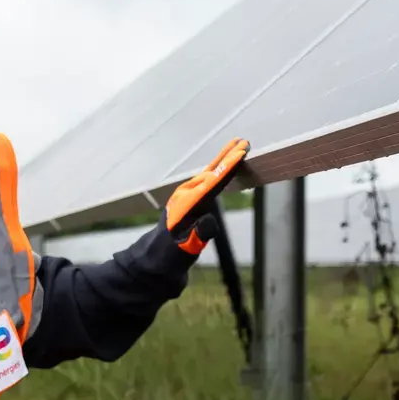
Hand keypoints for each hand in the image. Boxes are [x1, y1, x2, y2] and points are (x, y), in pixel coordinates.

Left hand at [164, 138, 248, 254]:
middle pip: (210, 173)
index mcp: (186, 206)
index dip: (227, 167)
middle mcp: (185, 196)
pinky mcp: (188, 200)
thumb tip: (210, 220)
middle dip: (227, 157)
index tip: (240, 153)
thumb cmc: (170, 256)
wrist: (154, 258)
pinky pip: (206, 181)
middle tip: (244, 142)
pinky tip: (223, 165)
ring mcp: (185, 197)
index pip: (211, 182)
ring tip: (237, 146)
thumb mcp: (185, 251)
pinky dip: (217, 171)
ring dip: (222, 160)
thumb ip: (198, 235)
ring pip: (208, 174)